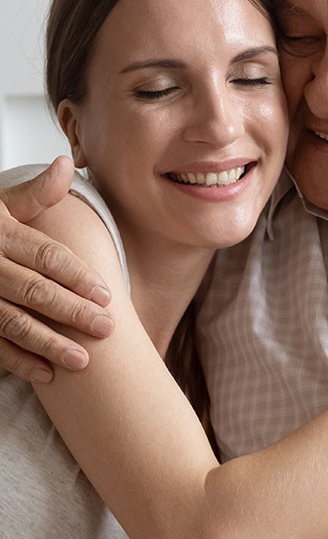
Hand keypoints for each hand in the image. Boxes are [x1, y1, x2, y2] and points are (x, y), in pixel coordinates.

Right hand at [0, 157, 113, 382]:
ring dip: (48, 343)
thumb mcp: (1, 206)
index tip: (107, 295)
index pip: (44, 256)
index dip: (77, 276)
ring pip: (13, 322)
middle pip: (35, 291)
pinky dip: (18, 361)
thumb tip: (68, 164)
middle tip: (106, 328)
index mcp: (0, 235)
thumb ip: (35, 194)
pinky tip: (47, 374)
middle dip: (73, 311)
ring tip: (82, 359)